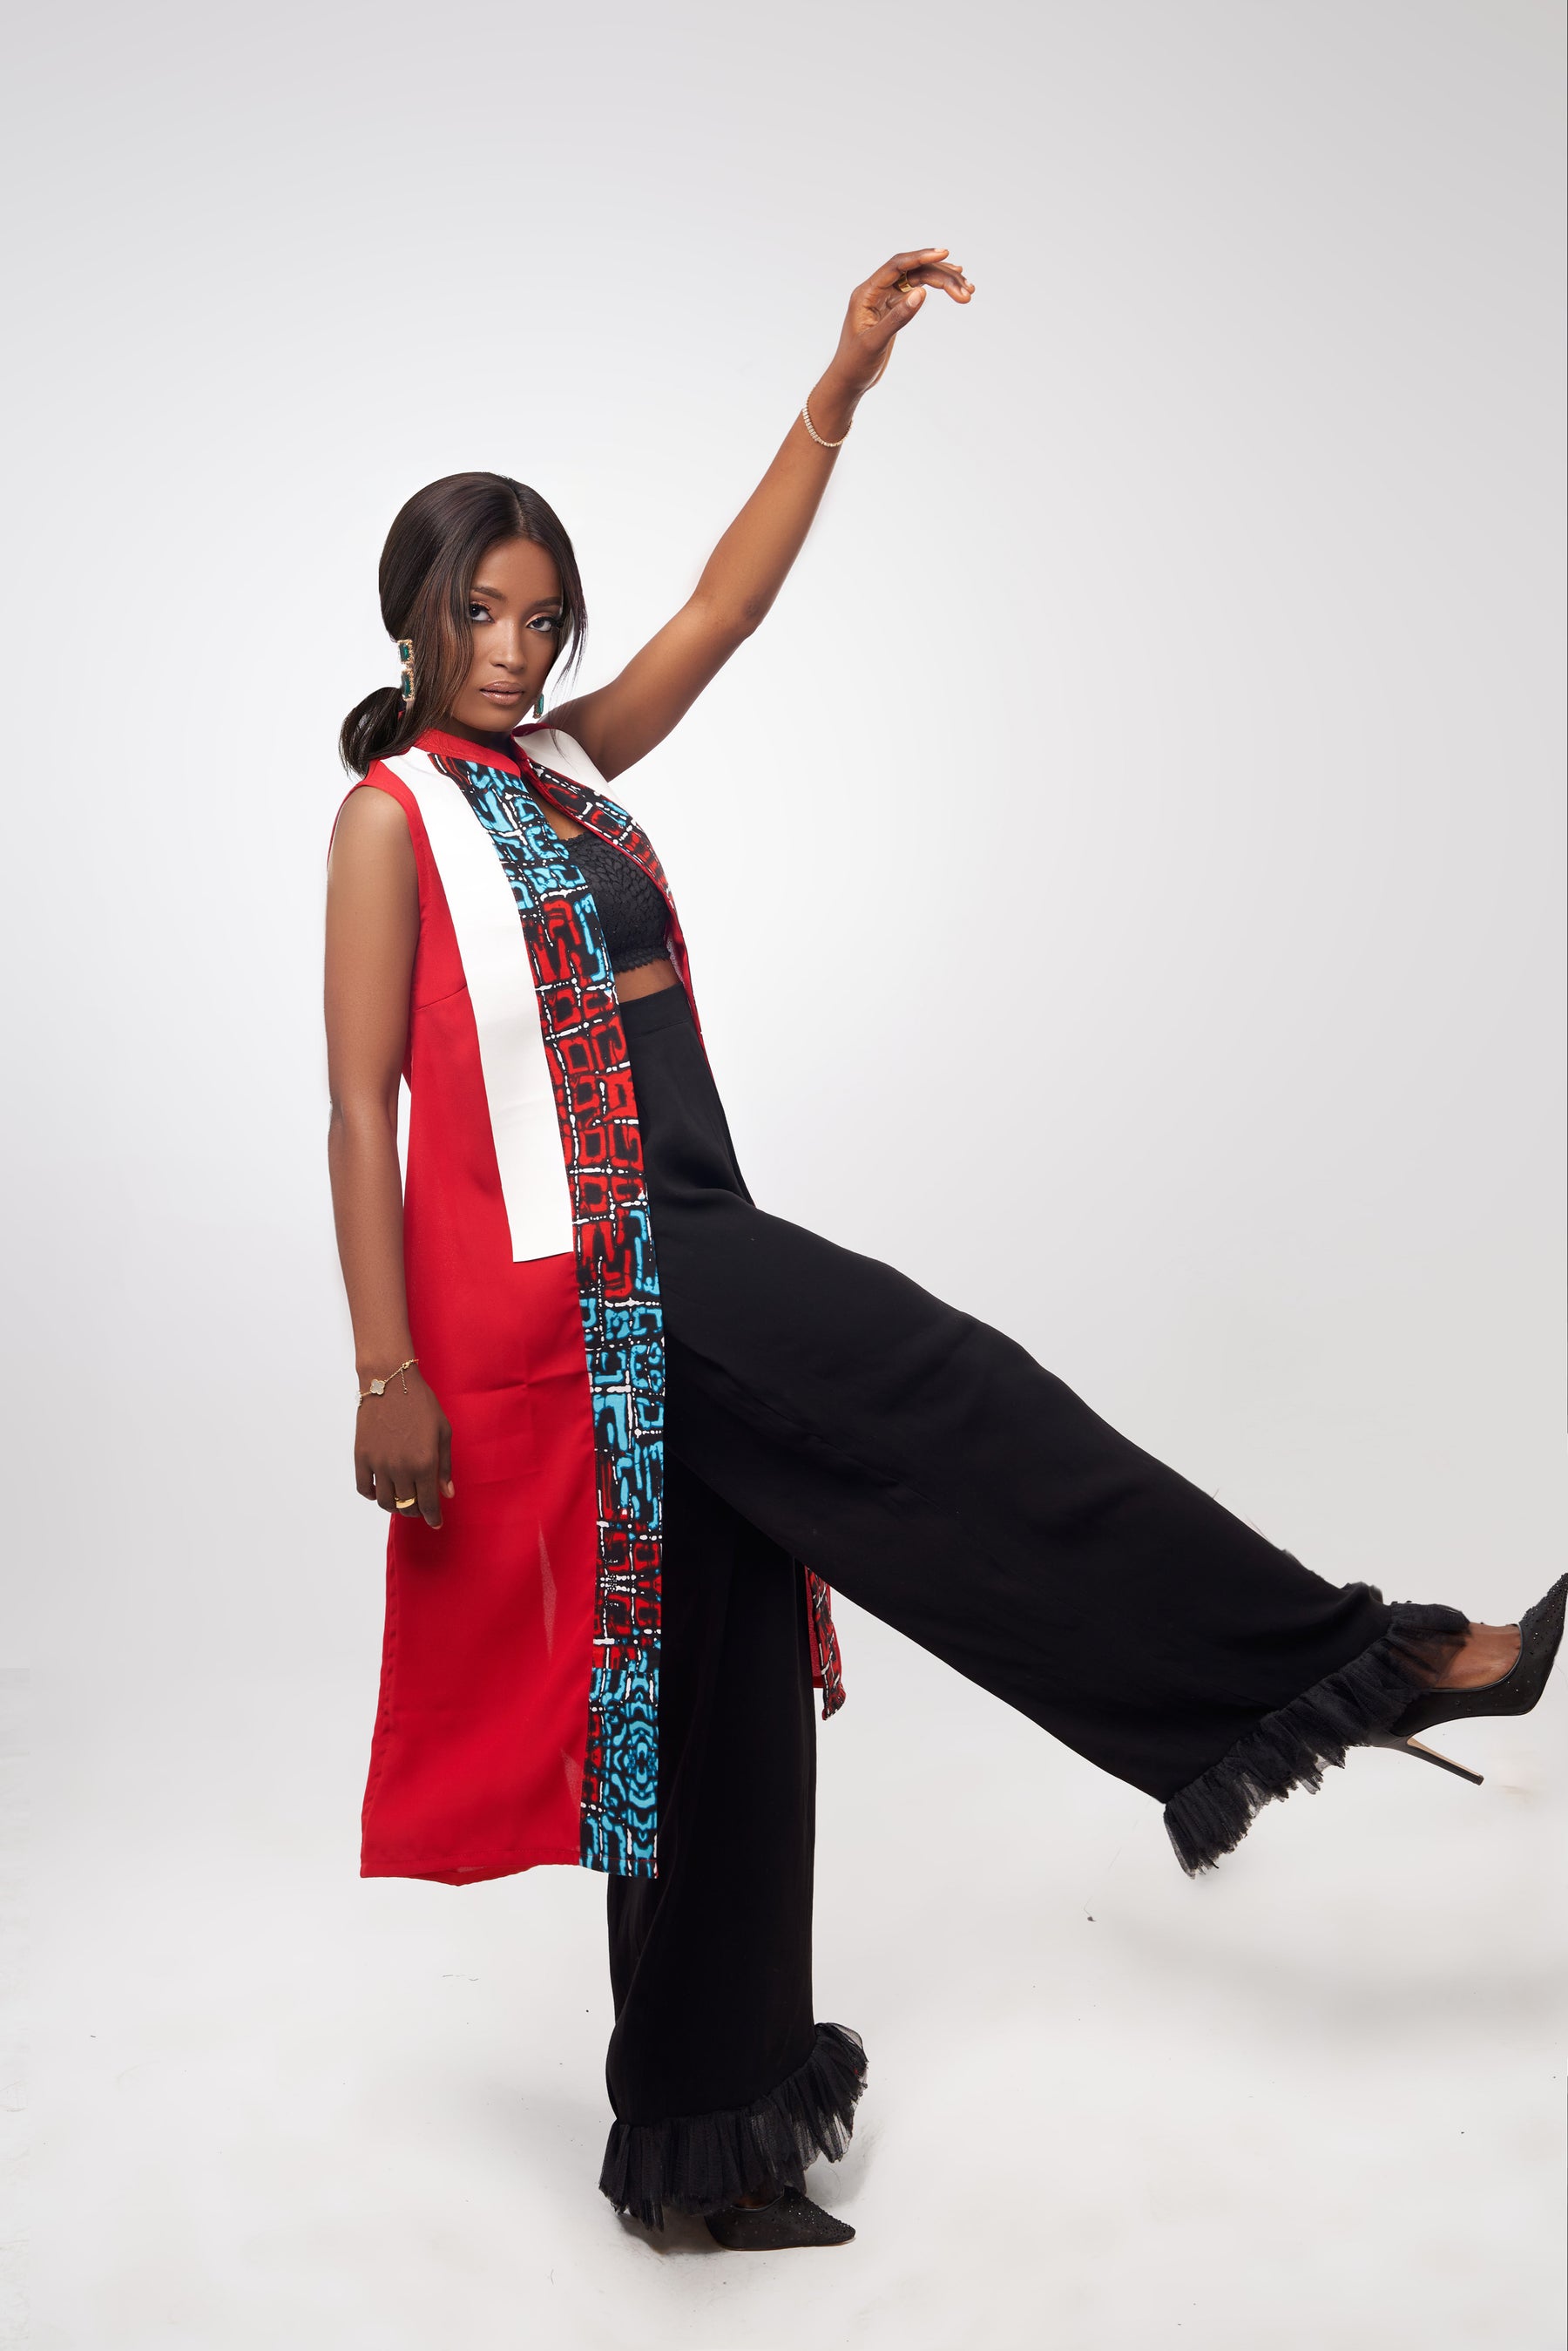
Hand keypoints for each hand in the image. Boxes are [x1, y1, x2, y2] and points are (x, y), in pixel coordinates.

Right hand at [354, 1367, 453, 1529]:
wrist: (389, 1381)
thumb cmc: (421, 1404)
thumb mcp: (443, 1432)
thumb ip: (446, 1466)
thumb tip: (447, 1494)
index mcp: (425, 1463)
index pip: (428, 1503)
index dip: (433, 1517)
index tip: (436, 1523)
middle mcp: (401, 1468)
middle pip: (407, 1505)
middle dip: (416, 1510)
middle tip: (420, 1506)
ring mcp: (379, 1464)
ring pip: (385, 1502)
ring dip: (395, 1506)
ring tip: (402, 1499)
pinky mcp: (361, 1457)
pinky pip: (364, 1488)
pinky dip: (372, 1495)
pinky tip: (381, 1490)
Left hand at [826, 246, 973, 399]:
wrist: (848, 381)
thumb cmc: (855, 364)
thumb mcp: (875, 342)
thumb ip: (897, 317)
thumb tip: (921, 292)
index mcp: (866, 293)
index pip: (896, 266)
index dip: (920, 257)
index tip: (943, 254)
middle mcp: (876, 291)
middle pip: (912, 271)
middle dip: (941, 276)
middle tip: (967, 289)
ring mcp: (886, 298)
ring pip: (918, 280)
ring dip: (943, 282)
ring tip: (968, 291)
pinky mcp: (894, 308)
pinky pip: (916, 291)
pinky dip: (934, 290)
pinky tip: (953, 290)